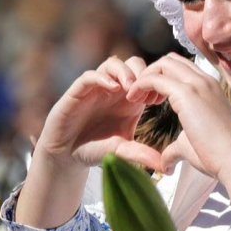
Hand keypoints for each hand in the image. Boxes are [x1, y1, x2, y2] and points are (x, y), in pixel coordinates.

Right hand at [34, 56, 164, 174]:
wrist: (66, 155)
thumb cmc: (94, 150)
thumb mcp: (121, 151)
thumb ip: (140, 154)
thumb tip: (164, 167)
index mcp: (129, 100)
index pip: (146, 77)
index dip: (155, 83)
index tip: (158, 101)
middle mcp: (114, 90)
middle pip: (133, 63)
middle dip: (143, 74)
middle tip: (145, 94)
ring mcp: (96, 88)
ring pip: (113, 63)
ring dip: (125, 72)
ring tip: (130, 88)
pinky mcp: (78, 92)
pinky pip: (90, 75)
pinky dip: (102, 77)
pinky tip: (112, 88)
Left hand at [128, 54, 230, 180]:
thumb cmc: (216, 157)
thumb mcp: (191, 146)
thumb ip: (175, 149)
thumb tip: (166, 163)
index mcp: (210, 88)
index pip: (181, 67)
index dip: (161, 78)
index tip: (151, 99)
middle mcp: (205, 81)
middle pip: (170, 60)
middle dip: (151, 73)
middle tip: (141, 96)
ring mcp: (198, 84)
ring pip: (163, 63)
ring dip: (144, 77)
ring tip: (135, 98)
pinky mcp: (188, 93)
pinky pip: (155, 77)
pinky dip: (140, 84)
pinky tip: (134, 100)